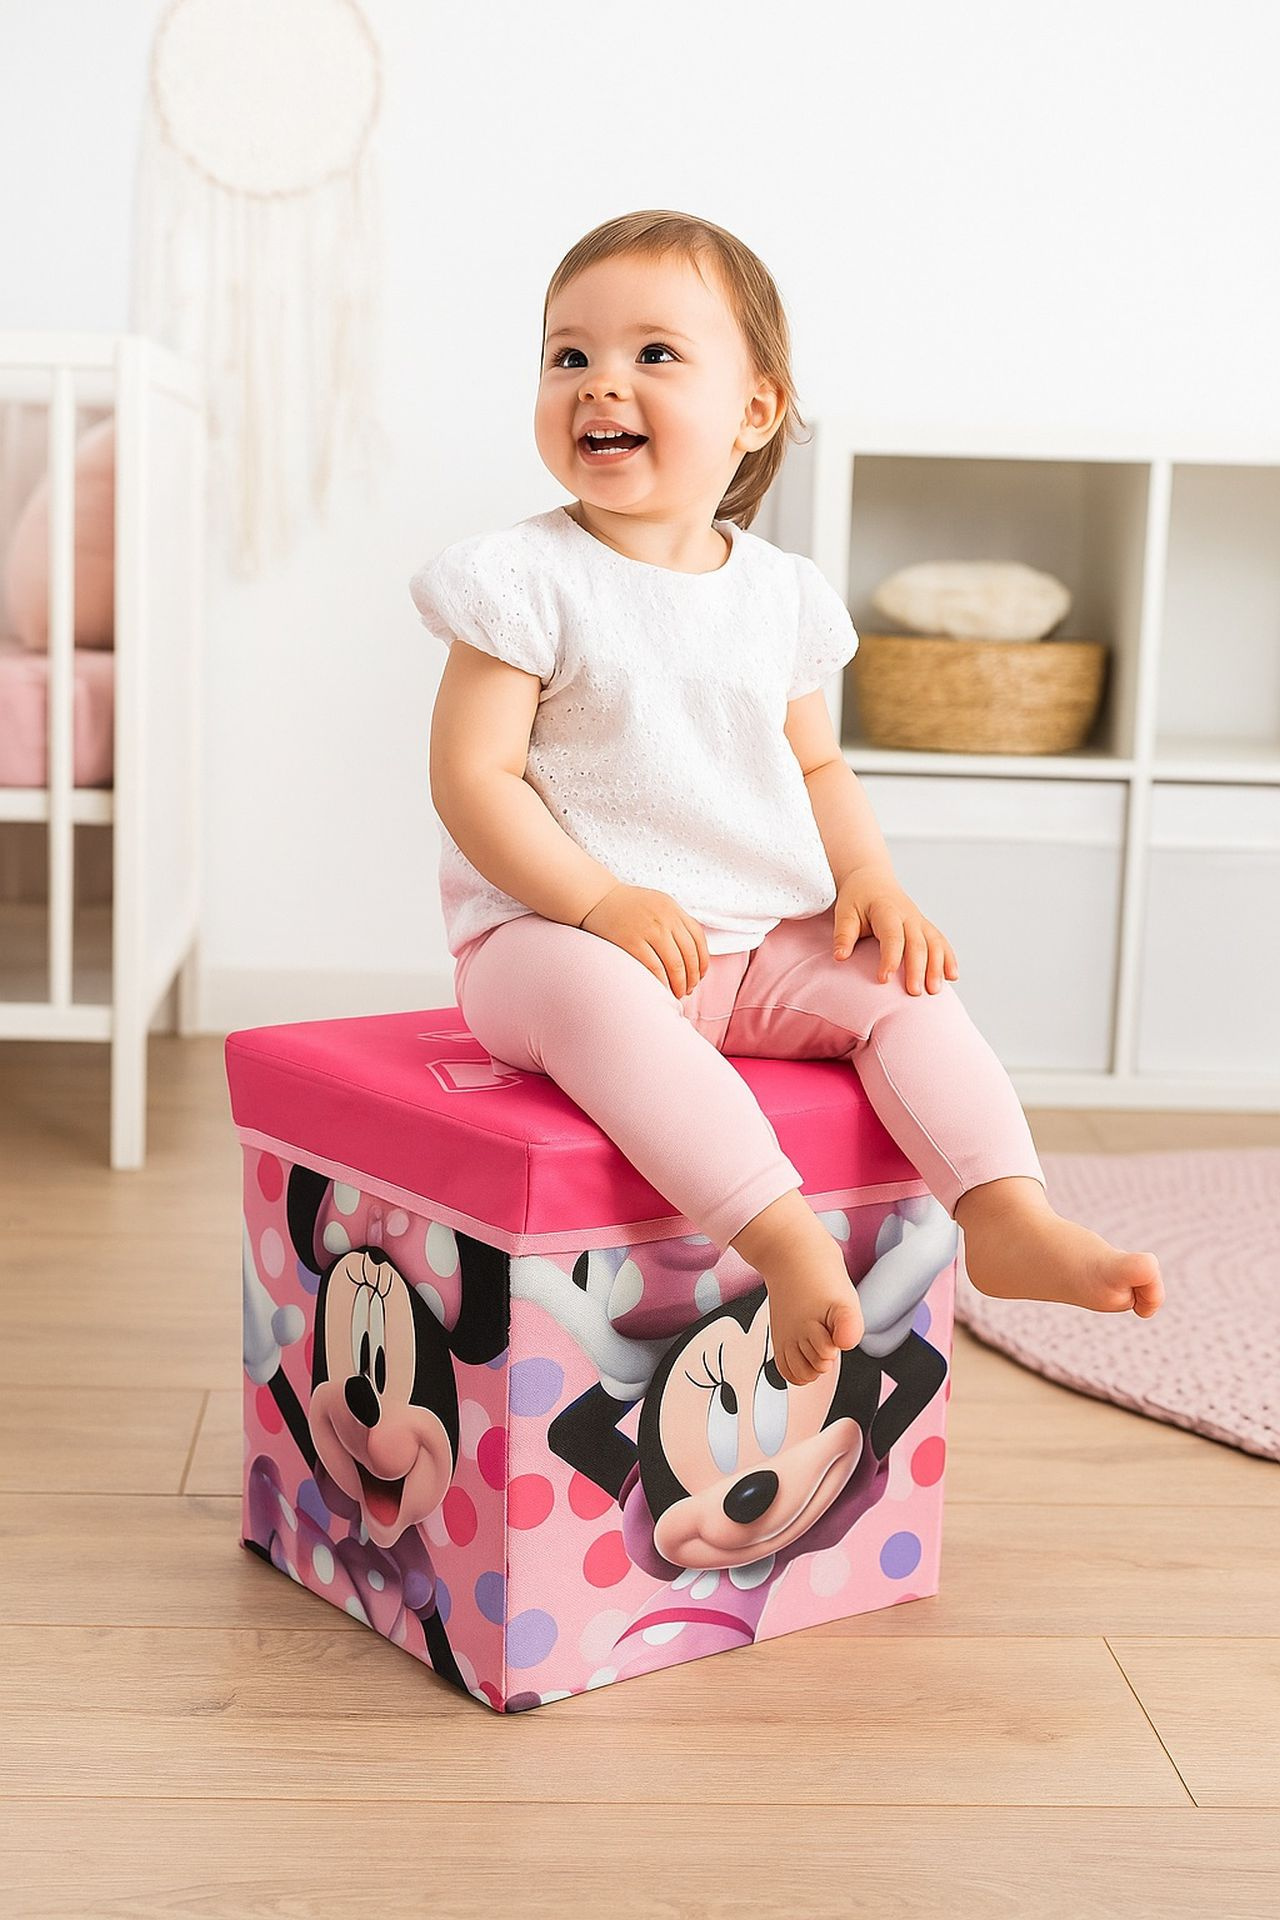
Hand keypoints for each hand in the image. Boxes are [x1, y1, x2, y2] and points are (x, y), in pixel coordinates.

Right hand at [578, 885, 709, 998]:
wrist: (596, 897)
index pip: (698, 939)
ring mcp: (649, 930)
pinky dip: (662, 983)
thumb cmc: (627, 906)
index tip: (699, 976)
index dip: (702, 962)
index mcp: (673, 909)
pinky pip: (654, 968)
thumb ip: (675, 921)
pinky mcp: (631, 942)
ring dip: (679, 984)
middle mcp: (665, 918)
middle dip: (691, 978)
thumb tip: (692, 952)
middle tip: (687, 990)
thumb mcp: (657, 904)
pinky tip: (662, 990)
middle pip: (689, 955)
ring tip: (676, 994)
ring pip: (675, 965)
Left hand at [832, 865, 958, 994]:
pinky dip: (949, 959)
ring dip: (937, 967)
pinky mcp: (925, 927)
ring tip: (935, 990)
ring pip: (934, 944)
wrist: (872, 879)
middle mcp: (908, 915)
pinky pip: (940, 942)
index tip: (883, 979)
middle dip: (917, 969)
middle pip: (917, 943)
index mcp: (887, 910)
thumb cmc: (857, 898)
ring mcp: (919, 921)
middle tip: (913, 993)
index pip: (892, 936)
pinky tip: (952, 976)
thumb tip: (840, 957)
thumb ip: (843, 934)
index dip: (889, 958)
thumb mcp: (845, 911)